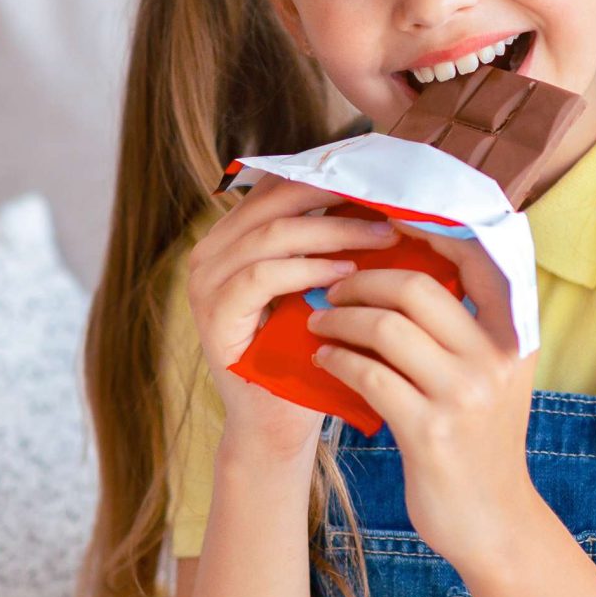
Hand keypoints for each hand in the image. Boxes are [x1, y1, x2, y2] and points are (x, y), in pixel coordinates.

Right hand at [184, 172, 400, 467]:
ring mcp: (205, 283)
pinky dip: (307, 270)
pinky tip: (347, 274)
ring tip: (383, 237)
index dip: (331, 173)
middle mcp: (210, 252)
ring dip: (333, 232)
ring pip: (272, 234)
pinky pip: (262, 276)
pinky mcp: (214, 316)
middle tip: (390, 200)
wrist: (278, 422)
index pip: (280, 184)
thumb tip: (383, 192)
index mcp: (232, 235)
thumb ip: (329, 240)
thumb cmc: (306, 351)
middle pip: (275, 198)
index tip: (382, 177)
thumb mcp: (318, 285)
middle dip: (337, 194)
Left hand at [305, 229, 541, 572]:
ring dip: (340, 318)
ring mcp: (464, 395)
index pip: (475, 254)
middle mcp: (497, 357)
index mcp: (516, 332)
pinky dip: (337, 359)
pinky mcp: (429, 432)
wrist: (493, 521)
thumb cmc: (480, 438)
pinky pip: (369, 375)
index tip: (381, 219)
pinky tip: (323, 359)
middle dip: (362, 279)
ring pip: (386, 327)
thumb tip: (414, 256)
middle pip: (416, 285)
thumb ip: (468, 320)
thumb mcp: (494, 371)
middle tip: (332, 285)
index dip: (426, 227)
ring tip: (319, 320)